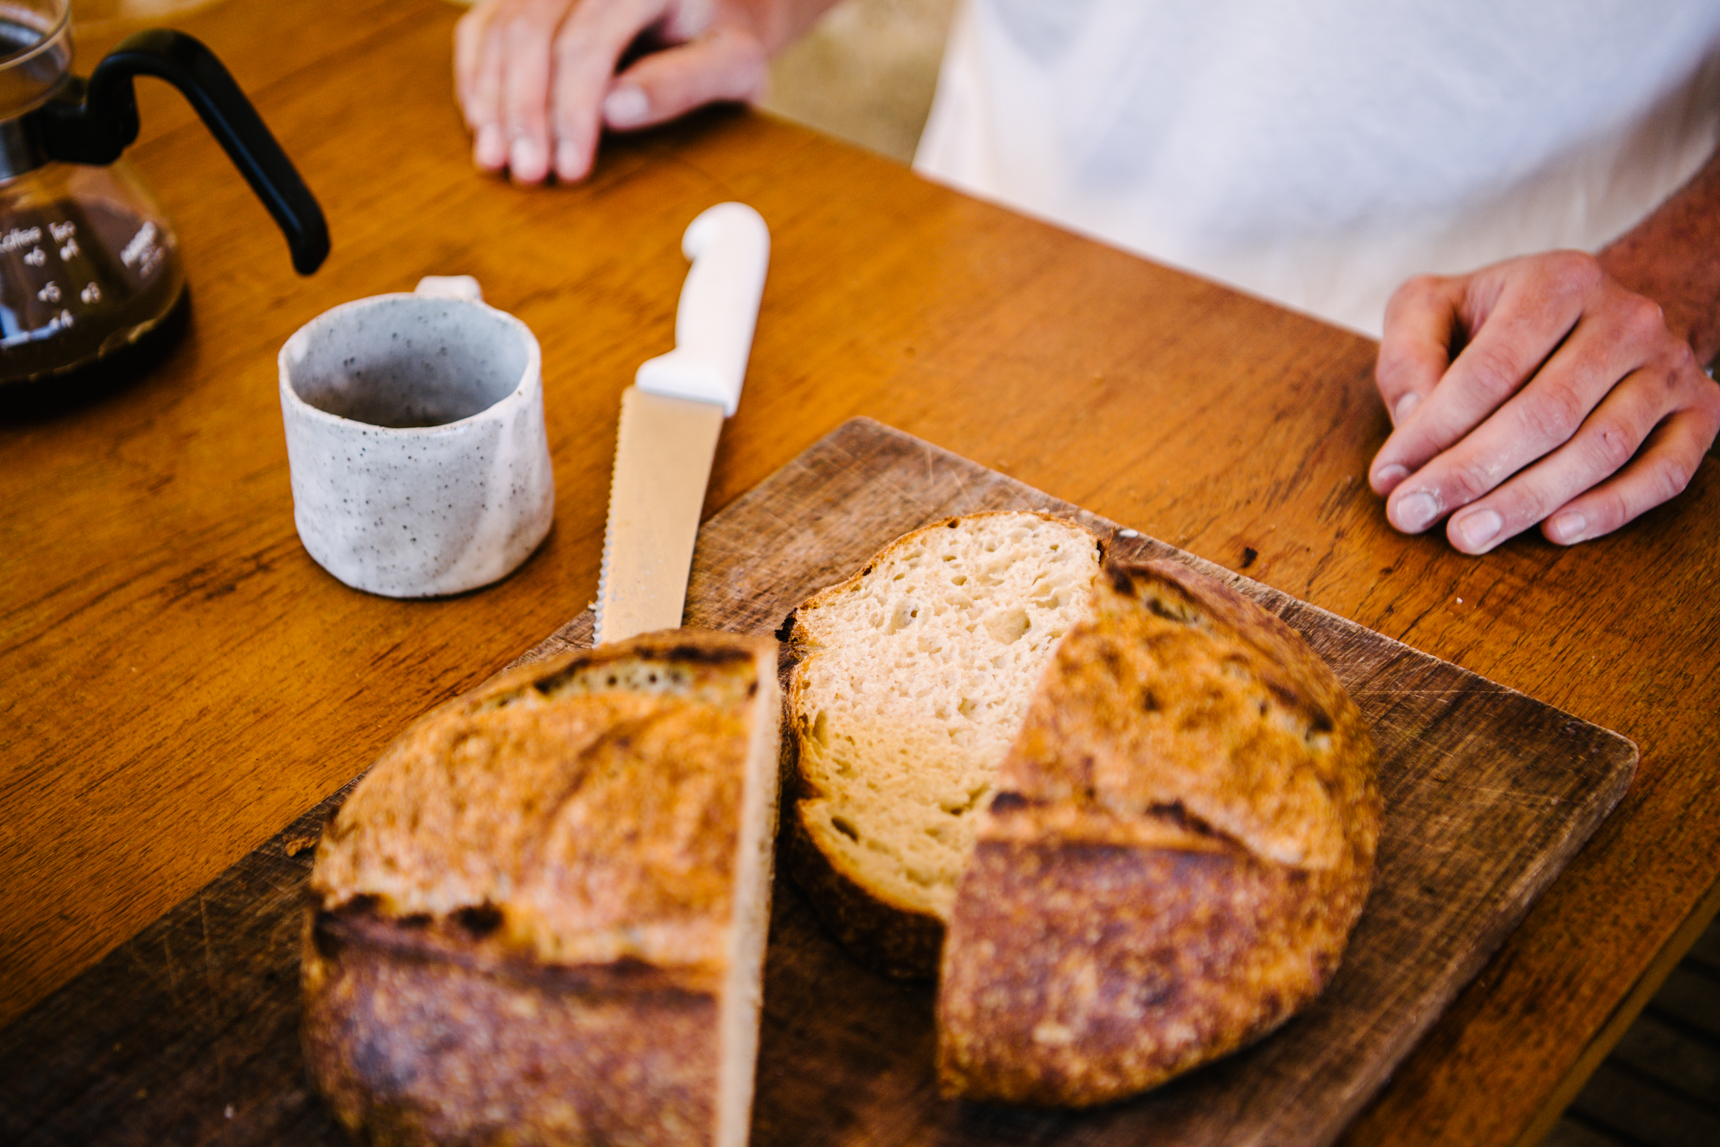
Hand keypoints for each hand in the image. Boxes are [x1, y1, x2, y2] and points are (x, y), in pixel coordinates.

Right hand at [454, 0, 786, 183]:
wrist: (713, 4)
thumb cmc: (724, 41)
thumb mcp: (732, 66)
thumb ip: (681, 84)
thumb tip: (614, 111)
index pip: (587, 44)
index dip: (571, 110)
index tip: (569, 170)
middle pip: (531, 32)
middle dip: (524, 110)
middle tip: (525, 174)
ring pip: (500, 28)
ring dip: (491, 99)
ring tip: (494, 160)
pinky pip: (483, 27)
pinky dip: (476, 77)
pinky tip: (481, 125)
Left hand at [1368, 250, 1719, 552]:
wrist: (1602, 312)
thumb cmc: (1501, 319)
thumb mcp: (1437, 306)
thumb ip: (1409, 352)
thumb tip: (1411, 421)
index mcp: (1557, 283)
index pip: (1490, 370)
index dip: (1434, 431)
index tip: (1387, 479)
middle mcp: (1626, 319)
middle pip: (1545, 413)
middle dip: (1471, 473)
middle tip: (1415, 517)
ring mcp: (1670, 366)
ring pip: (1601, 447)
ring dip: (1528, 500)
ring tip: (1467, 535)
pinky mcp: (1701, 411)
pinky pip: (1665, 472)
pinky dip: (1611, 508)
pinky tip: (1555, 531)